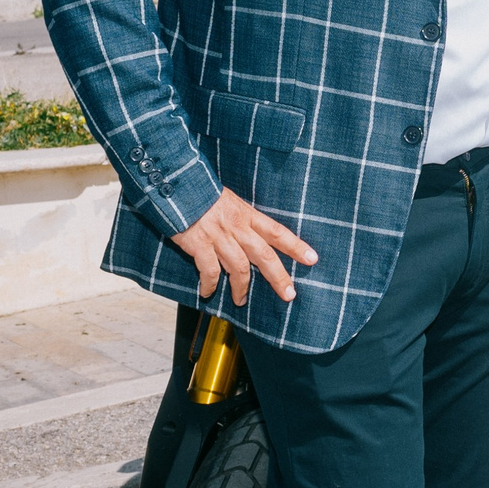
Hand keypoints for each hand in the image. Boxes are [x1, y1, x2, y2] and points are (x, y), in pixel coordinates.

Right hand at [169, 188, 318, 305]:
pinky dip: (210, 285)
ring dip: (241, 288)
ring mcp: (218, 237)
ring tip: (241, 300)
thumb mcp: (229, 201)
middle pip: (264, 256)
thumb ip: (242, 219)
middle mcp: (236, 227)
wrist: (175, 186)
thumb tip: (252, 237)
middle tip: (289, 294)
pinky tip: (208, 293)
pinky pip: (209, 271)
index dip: (296, 246)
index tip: (313, 259)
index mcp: (246, 214)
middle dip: (279, 277)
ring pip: (239, 268)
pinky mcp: (198, 245)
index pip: (277, 231)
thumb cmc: (202, 193)